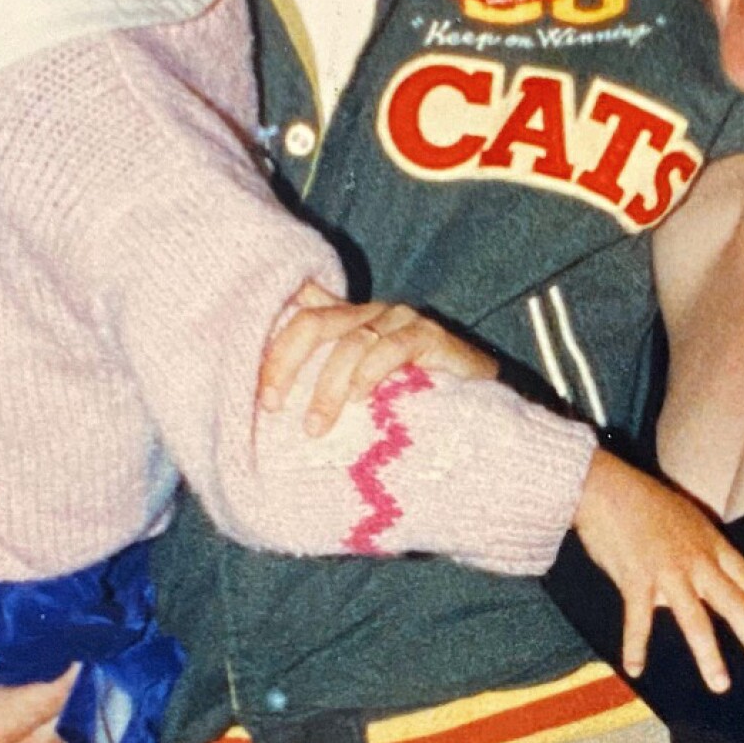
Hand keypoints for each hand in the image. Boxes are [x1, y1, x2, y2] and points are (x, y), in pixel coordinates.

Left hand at [259, 280, 498, 435]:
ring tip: (316, 427)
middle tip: (275, 408)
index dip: (277, 355)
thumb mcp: (360, 397)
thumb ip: (325, 381)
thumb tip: (272, 395)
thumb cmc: (413, 408)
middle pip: (316, 324)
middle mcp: (373, 315)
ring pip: (351, 343)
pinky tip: (361, 400)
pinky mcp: (431, 336)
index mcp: (351, 322)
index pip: (302, 320)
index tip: (264, 398)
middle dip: (288, 365)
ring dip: (328, 388)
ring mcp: (403, 321)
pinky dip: (370, 373)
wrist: (478, 416)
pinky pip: (392, 348)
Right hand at [574, 454, 743, 693]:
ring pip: (696, 620)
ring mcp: (668, 571)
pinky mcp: (636, 579)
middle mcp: (697, 560)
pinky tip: (636, 669)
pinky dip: (636, 646)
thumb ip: (695, 555)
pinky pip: (639, 621)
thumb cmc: (640, 502)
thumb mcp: (684, 521)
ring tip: (721, 684)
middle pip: (735, 604)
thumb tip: (691, 590)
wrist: (605, 487)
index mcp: (712, 544)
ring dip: (709, 656)